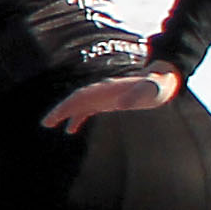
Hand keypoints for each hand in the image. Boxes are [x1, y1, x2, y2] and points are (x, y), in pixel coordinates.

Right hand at [43, 65, 179, 131]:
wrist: (165, 79)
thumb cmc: (158, 85)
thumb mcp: (150, 90)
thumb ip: (138, 94)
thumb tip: (122, 103)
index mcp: (108, 88)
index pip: (82, 96)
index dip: (67, 106)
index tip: (55, 116)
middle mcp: (103, 91)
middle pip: (76, 99)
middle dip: (61, 110)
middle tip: (46, 123)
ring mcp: (105, 96)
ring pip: (80, 104)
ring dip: (66, 114)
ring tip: (52, 126)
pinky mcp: (110, 101)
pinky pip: (88, 109)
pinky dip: (77, 118)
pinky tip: (70, 129)